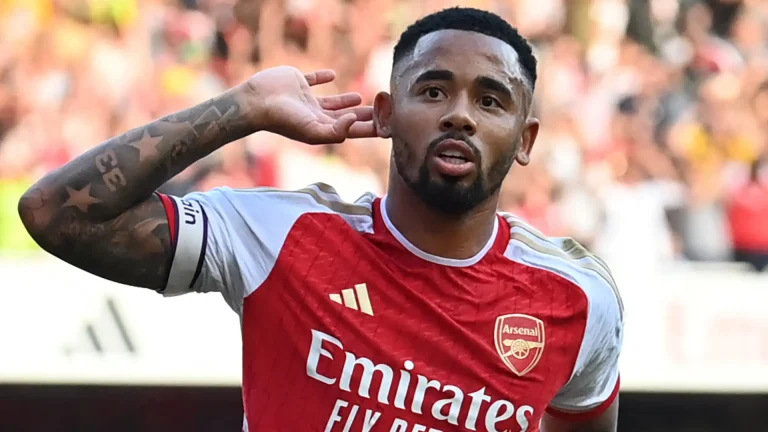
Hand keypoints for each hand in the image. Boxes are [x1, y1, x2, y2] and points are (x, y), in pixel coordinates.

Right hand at [245, 66, 375, 143]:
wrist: (256, 102)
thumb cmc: (283, 120)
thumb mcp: (313, 130)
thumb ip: (337, 130)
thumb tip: (355, 122)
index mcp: (321, 128)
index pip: (351, 130)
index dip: (368, 128)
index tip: (386, 125)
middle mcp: (315, 115)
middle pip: (345, 117)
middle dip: (362, 117)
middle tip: (380, 113)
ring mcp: (306, 99)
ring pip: (332, 102)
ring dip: (346, 101)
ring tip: (360, 98)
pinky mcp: (298, 82)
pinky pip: (314, 79)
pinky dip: (322, 78)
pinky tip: (332, 75)